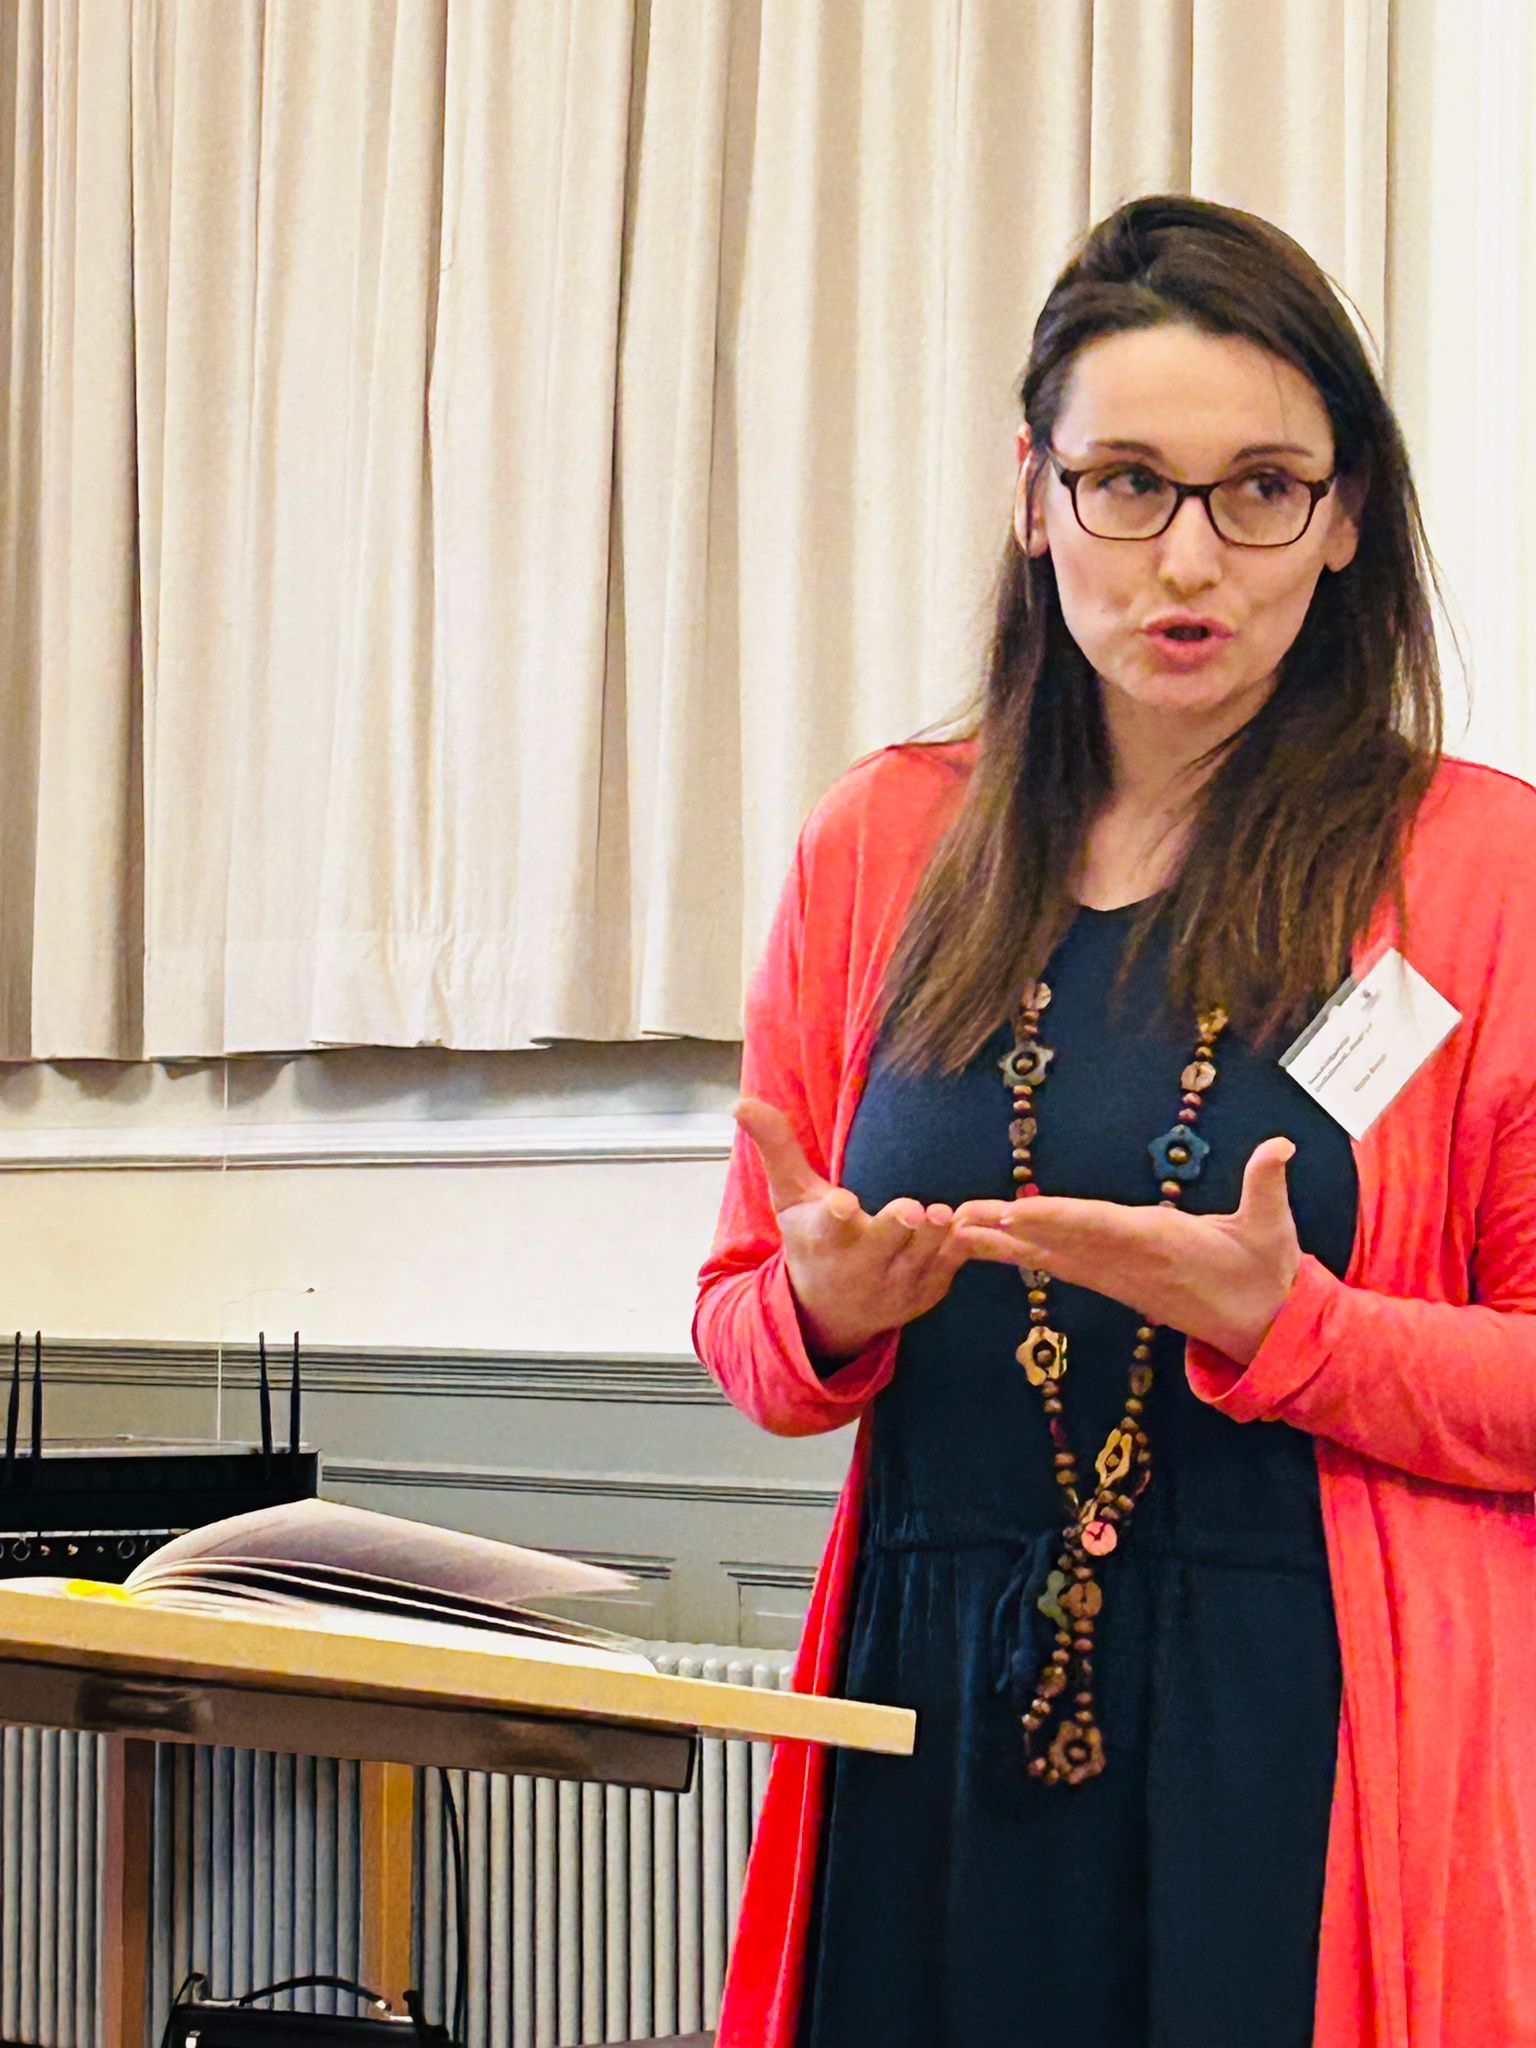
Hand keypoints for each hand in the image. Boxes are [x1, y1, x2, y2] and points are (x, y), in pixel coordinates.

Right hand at [733, 1096, 970, 1361]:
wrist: (831, 1315)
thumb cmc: (811, 1242)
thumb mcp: (790, 1199)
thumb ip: (777, 1147)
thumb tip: (741, 1102)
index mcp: (824, 1238)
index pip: (826, 1225)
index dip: (834, 1214)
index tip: (842, 1205)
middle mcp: (859, 1266)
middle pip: (885, 1242)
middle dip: (898, 1226)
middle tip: (912, 1210)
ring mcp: (897, 1282)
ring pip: (926, 1254)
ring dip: (938, 1234)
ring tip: (945, 1215)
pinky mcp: (930, 1289)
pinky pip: (957, 1264)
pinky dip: (973, 1245)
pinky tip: (986, 1221)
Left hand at [952, 1137, 1302, 1364]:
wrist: (1265, 1331)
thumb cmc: (1268, 1273)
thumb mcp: (1273, 1228)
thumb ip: (1267, 1183)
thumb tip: (1282, 1144)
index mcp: (1161, 1242)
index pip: (1101, 1225)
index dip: (1057, 1218)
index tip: (1016, 1211)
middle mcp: (1129, 1261)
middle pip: (1059, 1241)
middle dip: (1006, 1228)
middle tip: (957, 1217)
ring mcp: (1119, 1277)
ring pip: (1052, 1256)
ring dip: (1003, 1243)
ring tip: (957, 1230)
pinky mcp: (1116, 1285)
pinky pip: (1062, 1267)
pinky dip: (1026, 1255)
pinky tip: (995, 1247)